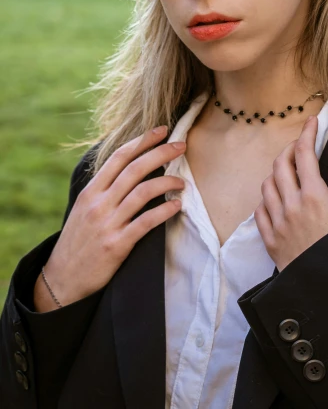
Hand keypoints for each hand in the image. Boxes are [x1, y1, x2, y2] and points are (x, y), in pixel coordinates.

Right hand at [36, 126, 185, 309]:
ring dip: (167, 182)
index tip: (161, 130)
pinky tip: (177, 205)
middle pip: (135, 169)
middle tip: (181, 146)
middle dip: (161, 153)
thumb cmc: (78, 241)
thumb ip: (103, 189)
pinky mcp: (117, 245)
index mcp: (90, 191)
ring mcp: (107, 224)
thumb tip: (130, 168)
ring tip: (183, 181)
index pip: (119, 157)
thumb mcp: (83, 209)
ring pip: (143, 192)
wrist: (61, 280)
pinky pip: (146, 223)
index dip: (142, 141)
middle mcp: (98, 203)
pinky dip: (165, 211)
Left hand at [254, 115, 327, 271]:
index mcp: (315, 197)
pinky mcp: (270, 241)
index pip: (305, 154)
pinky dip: (267, 198)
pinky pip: (260, 210)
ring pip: (267, 185)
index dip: (307, 133)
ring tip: (290, 171)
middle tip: (300, 145)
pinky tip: (277, 198)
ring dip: (277, 172)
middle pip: (281, 164)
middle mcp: (292, 206)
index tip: (311, 122)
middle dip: (289, 149)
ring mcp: (278, 224)